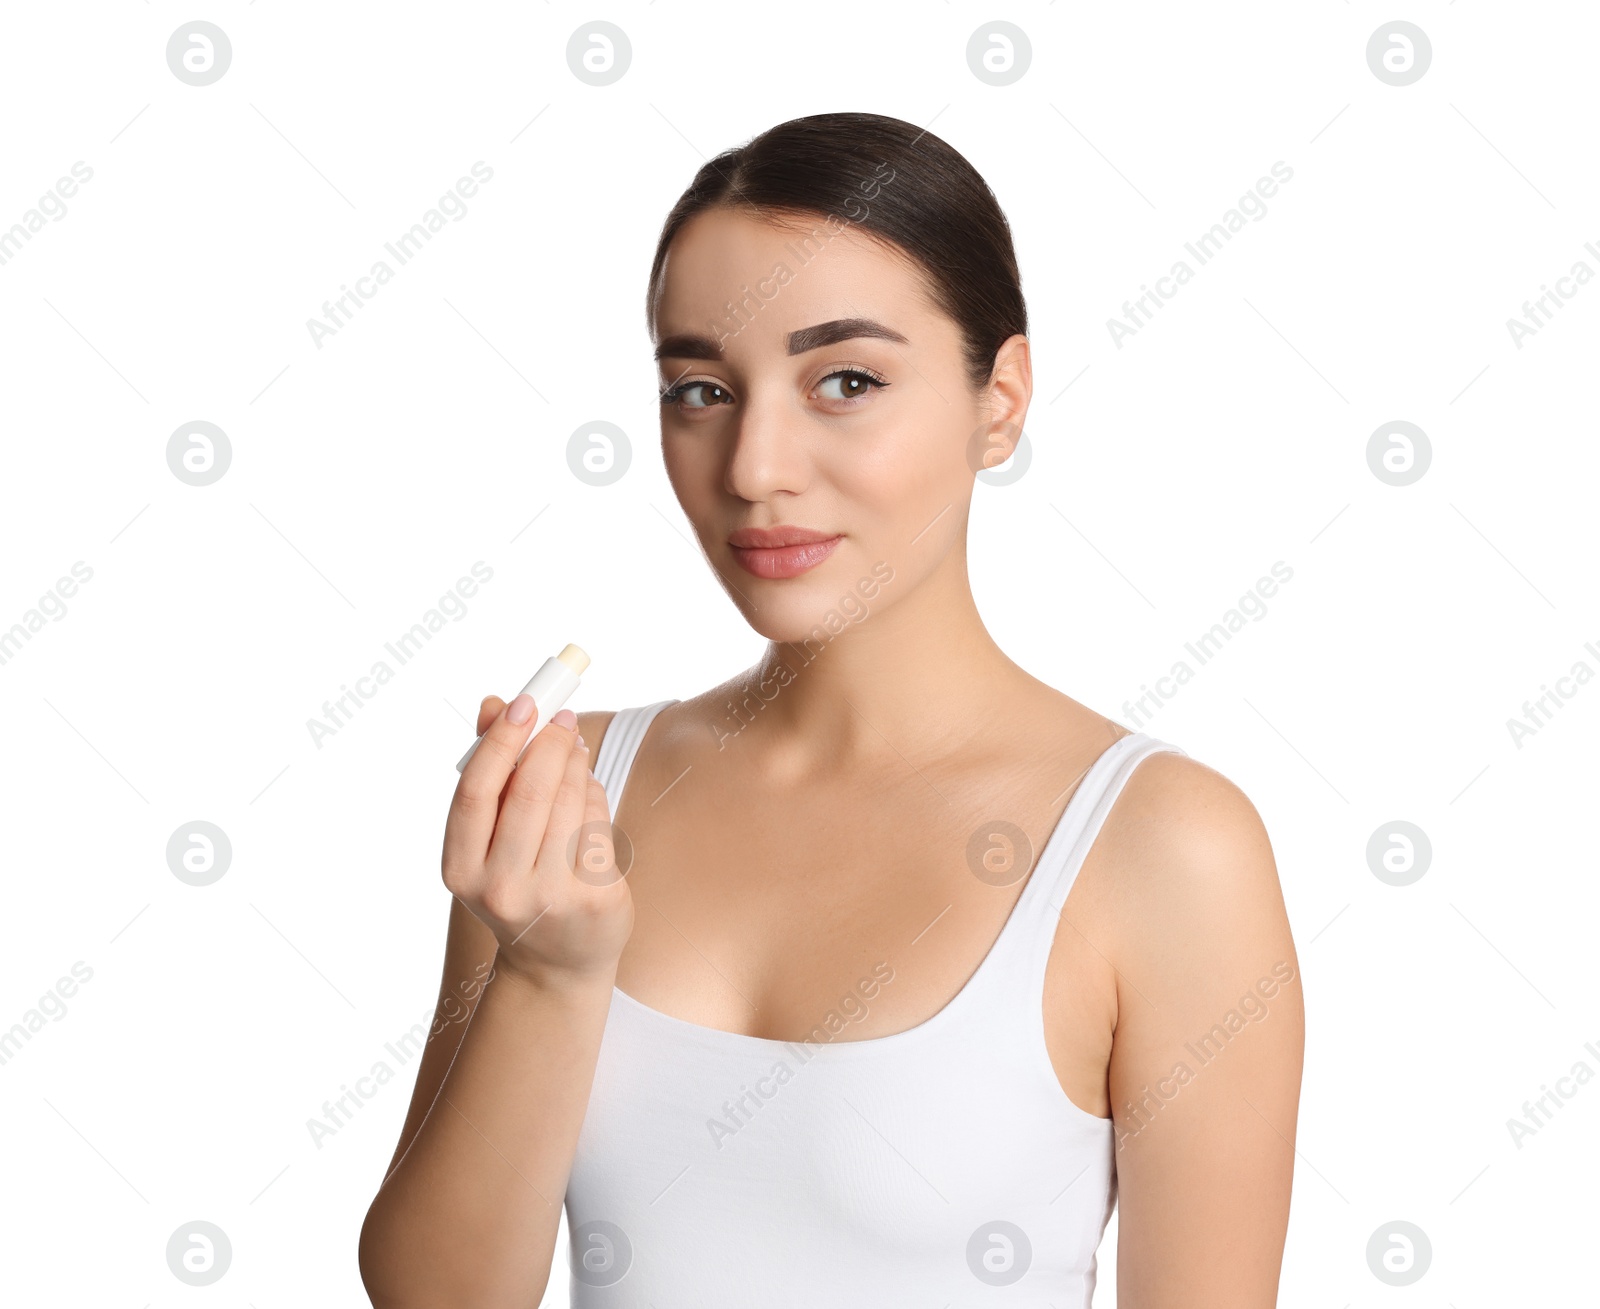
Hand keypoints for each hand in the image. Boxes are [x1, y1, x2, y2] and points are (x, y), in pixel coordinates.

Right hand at [441, 693, 632, 986]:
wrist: (556, 962)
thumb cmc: (519, 883)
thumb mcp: (490, 839)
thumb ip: (492, 772)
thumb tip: (493, 702)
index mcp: (460, 869)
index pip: (476, 791)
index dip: (500, 741)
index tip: (524, 703)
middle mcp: (499, 888)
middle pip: (530, 793)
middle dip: (550, 745)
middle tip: (562, 719)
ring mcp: (548, 899)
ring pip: (570, 805)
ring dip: (576, 766)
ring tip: (575, 751)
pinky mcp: (594, 900)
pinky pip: (598, 826)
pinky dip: (595, 797)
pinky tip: (588, 790)